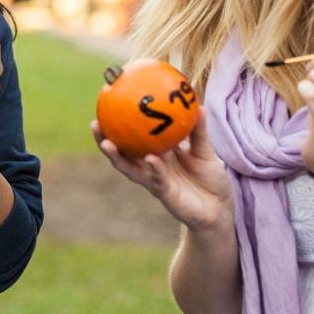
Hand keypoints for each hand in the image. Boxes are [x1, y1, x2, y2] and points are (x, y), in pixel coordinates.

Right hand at [93, 110, 232, 229]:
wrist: (219, 207)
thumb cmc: (208, 178)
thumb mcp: (204, 150)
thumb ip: (199, 131)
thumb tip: (198, 106)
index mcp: (155, 152)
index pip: (131, 137)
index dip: (117, 124)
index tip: (106, 105)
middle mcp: (149, 166)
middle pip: (121, 152)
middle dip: (104, 139)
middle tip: (94, 123)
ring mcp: (154, 180)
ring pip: (130, 168)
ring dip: (117, 156)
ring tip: (106, 142)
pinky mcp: (165, 195)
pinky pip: (157, 180)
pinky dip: (154, 169)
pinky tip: (150, 158)